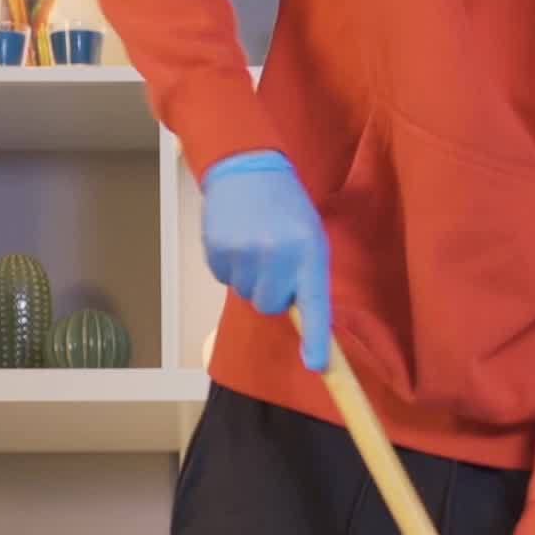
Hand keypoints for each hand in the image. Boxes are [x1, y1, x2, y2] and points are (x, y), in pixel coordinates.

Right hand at [200, 150, 334, 373]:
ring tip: (254, 244)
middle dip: (271, 292)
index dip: (316, 338)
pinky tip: (237, 240)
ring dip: (250, 277)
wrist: (248, 168)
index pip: (315, 304)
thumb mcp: (310, 236)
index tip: (317, 366)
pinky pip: (224, 279)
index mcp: (308, 252)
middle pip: (270, 306)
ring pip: (245, 294)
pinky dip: (230, 266)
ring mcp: (244, 253)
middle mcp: (276, 255)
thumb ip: (306, 275)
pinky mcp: (217, 250)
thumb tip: (299, 317)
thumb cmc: (287, 208)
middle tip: (274, 261)